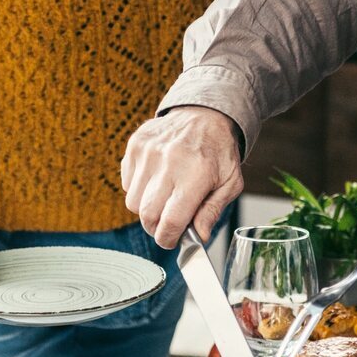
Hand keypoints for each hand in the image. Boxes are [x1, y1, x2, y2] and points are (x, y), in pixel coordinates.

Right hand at [122, 106, 243, 248]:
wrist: (204, 115)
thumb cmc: (219, 151)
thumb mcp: (230, 182)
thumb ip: (213, 211)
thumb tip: (199, 237)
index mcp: (196, 173)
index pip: (171, 221)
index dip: (168, 239)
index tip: (172, 241)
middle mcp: (169, 162)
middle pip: (147, 216)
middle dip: (157, 228)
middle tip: (169, 223)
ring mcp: (148, 152)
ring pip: (133, 202)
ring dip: (147, 208)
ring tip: (165, 196)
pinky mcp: (135, 146)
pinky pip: (127, 184)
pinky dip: (140, 189)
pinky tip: (157, 178)